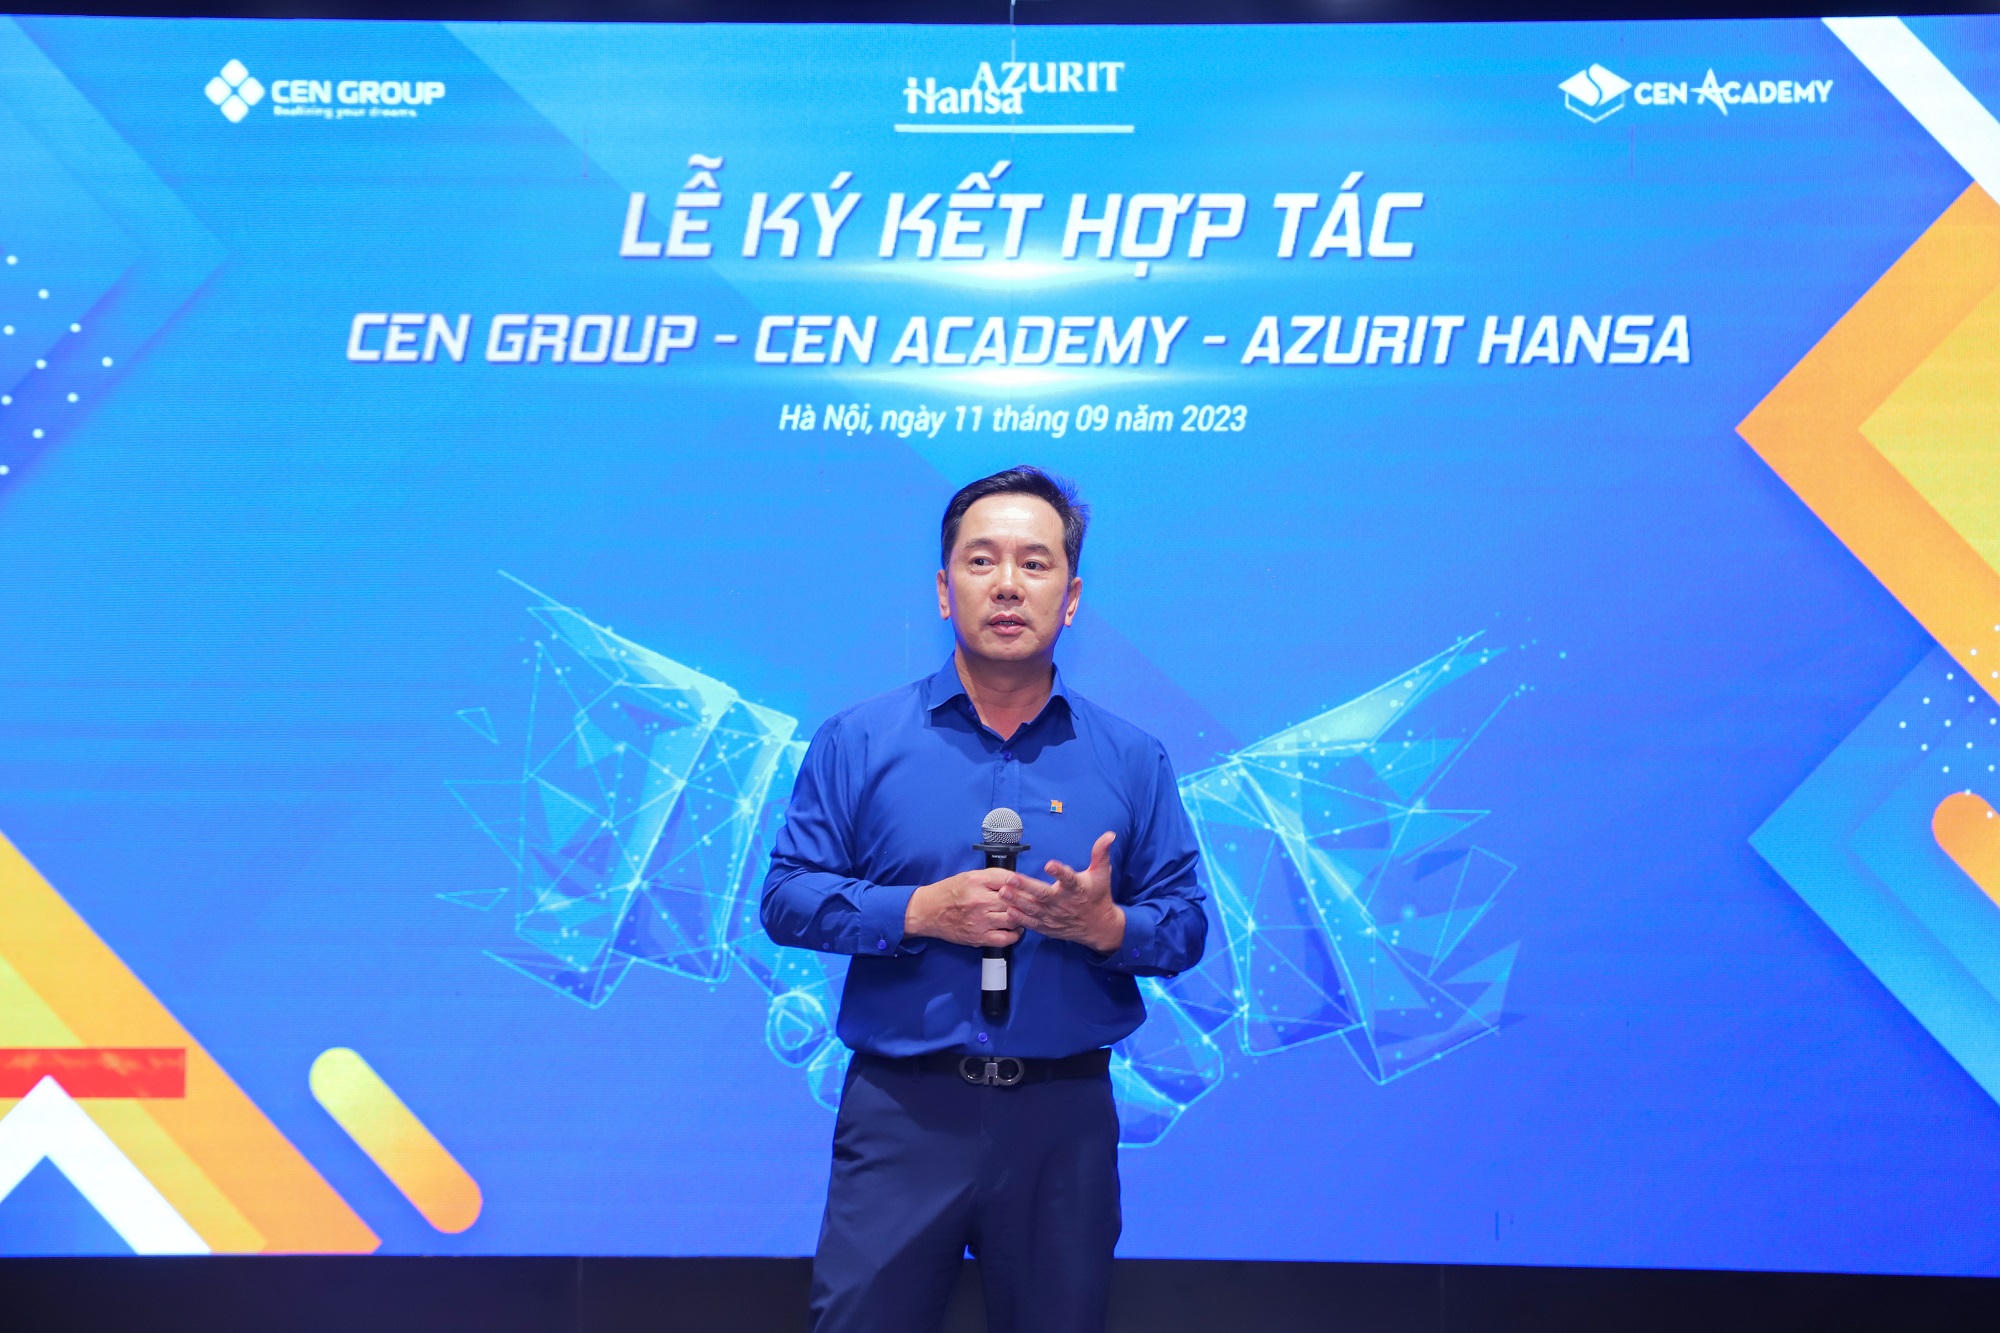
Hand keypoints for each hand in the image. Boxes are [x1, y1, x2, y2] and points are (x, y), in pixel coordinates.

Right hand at [905, 869, 1023, 948]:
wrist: (928, 911)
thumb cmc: (949, 892)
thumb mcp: (969, 876)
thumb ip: (993, 877)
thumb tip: (1017, 880)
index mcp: (977, 881)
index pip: (1010, 879)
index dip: (1025, 883)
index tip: (1032, 887)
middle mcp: (979, 900)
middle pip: (1014, 900)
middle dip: (1027, 901)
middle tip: (1035, 902)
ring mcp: (979, 920)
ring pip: (1013, 919)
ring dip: (1022, 917)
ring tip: (1024, 915)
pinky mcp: (978, 937)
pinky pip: (1005, 938)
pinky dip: (1015, 935)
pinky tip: (1015, 929)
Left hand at [1000, 831, 1125, 953]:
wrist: (1099, 927)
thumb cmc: (1098, 896)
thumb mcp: (1102, 874)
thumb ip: (1101, 853)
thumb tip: (1110, 834)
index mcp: (1077, 888)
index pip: (1069, 878)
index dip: (1060, 872)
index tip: (1050, 864)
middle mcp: (1064, 903)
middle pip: (1043, 894)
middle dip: (1026, 887)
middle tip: (1010, 878)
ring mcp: (1055, 916)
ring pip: (1033, 909)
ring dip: (1017, 900)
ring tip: (1003, 891)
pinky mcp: (1048, 926)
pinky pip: (1032, 923)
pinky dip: (1020, 918)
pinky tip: (1008, 910)